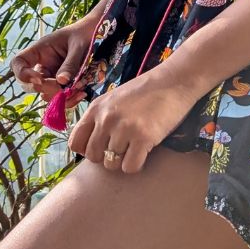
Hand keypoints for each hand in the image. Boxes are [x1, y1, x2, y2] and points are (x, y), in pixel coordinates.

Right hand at [11, 17, 98, 114]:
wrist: (95, 36)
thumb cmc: (84, 34)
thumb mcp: (78, 46)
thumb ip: (70, 63)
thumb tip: (61, 81)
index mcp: (39, 51)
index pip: (17, 63)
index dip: (22, 74)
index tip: (39, 79)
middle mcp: (41, 65)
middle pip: (29, 84)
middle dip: (46, 89)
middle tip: (65, 87)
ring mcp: (50, 77)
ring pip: (45, 95)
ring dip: (60, 97)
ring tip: (80, 87)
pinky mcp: (62, 85)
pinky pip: (59, 99)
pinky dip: (69, 100)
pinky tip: (82, 93)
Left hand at [67, 66, 198, 174]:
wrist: (175, 81)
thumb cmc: (146, 91)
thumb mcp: (115, 99)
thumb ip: (100, 117)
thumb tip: (91, 145)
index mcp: (96, 108)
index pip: (75, 142)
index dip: (87, 150)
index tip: (101, 148)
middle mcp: (106, 118)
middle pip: (93, 156)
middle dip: (106, 157)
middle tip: (122, 149)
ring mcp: (124, 128)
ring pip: (111, 164)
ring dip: (122, 161)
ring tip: (135, 148)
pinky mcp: (143, 137)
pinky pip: (129, 167)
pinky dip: (136, 165)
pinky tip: (144, 153)